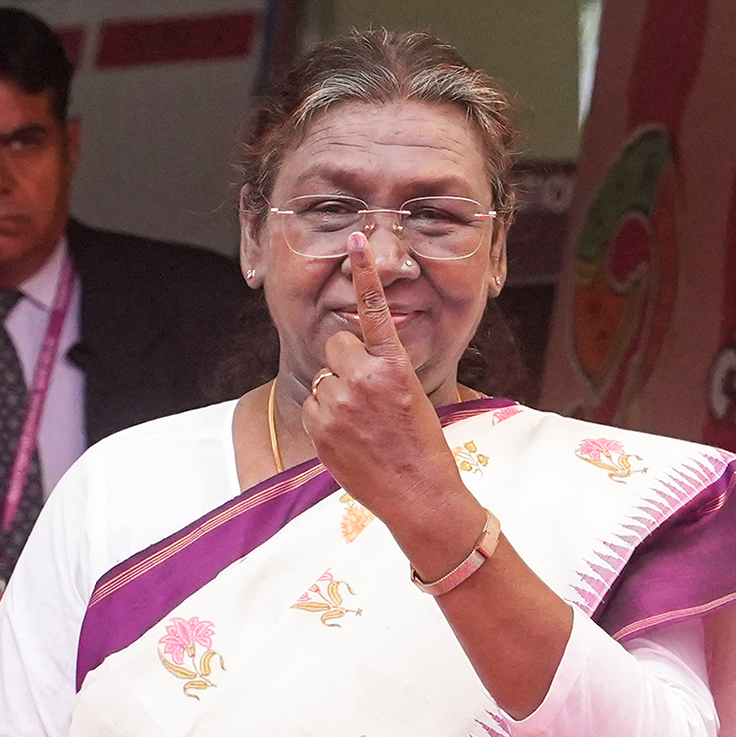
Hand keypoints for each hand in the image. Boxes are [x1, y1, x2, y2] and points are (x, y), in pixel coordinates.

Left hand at [302, 233, 481, 566]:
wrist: (419, 495)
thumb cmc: (423, 447)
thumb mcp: (414, 395)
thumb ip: (382, 370)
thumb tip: (352, 356)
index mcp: (394, 365)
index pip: (375, 312)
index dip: (365, 274)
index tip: (356, 241)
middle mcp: (363, 377)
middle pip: (338, 345)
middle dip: (347, 363)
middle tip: (369, 396)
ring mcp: (337, 402)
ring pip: (323, 377)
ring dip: (335, 393)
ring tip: (362, 424)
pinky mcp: (319, 425)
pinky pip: (312, 404)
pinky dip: (324, 417)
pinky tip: (348, 438)